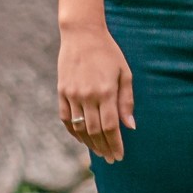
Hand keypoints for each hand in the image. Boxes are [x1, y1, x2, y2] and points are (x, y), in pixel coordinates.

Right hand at [57, 22, 133, 162]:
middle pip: (95, 131)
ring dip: (89, 143)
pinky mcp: (61, 92)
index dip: (115, 144)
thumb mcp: (124, 72)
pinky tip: (82, 138)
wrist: (82, 33)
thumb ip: (127, 100)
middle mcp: (88, 95)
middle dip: (104, 148)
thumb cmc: (108, 52)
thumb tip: (130, 126)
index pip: (111, 127)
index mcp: (106, 91)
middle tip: (110, 158)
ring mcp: (72, 94)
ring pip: (80, 128)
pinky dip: (73, 132)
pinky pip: (66, 119)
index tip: (120, 155)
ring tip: (99, 151)